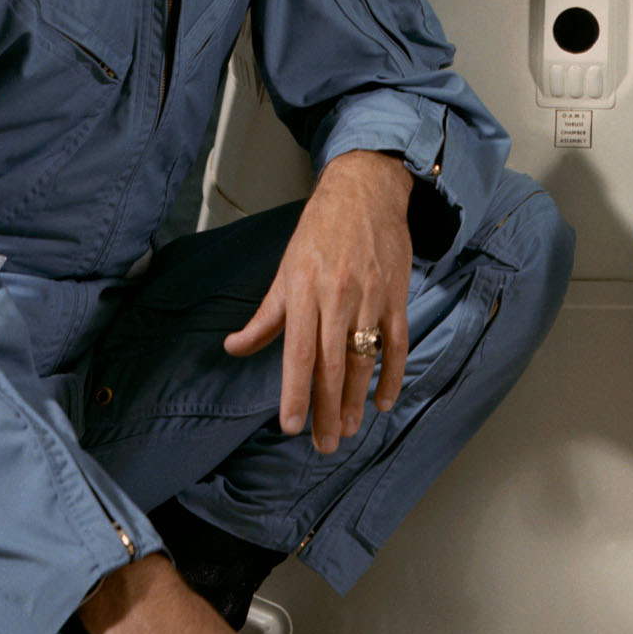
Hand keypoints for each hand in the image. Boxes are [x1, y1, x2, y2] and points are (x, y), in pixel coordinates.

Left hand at [224, 149, 412, 452]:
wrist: (366, 188)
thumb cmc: (319, 229)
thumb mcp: (285, 268)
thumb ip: (265, 316)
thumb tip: (234, 348)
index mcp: (304, 289)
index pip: (299, 352)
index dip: (297, 392)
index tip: (292, 426)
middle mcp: (338, 295)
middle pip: (333, 364)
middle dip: (328, 409)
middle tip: (324, 445)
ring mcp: (371, 295)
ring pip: (364, 358)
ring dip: (356, 399)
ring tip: (347, 430)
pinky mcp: (396, 293)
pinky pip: (397, 342)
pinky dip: (392, 375)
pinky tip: (383, 401)